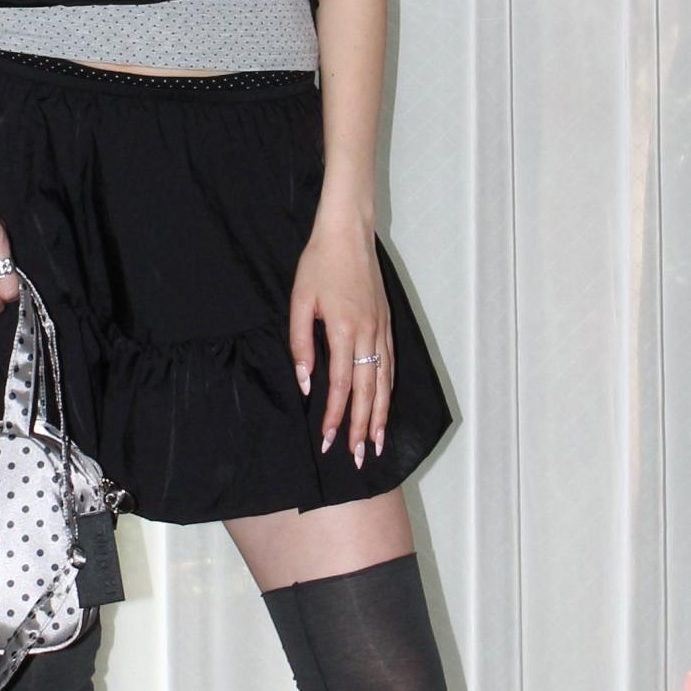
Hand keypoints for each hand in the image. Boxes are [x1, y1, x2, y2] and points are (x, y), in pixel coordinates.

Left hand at [289, 211, 392, 463]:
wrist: (348, 233)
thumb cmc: (319, 264)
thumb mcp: (300, 301)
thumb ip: (301, 344)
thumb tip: (304, 382)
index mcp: (343, 329)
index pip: (340, 385)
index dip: (335, 416)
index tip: (329, 440)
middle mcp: (367, 333)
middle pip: (366, 391)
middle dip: (362, 427)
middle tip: (358, 457)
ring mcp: (381, 328)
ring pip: (384, 381)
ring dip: (380, 415)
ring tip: (377, 443)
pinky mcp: (386, 322)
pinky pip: (390, 364)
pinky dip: (388, 389)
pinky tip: (385, 405)